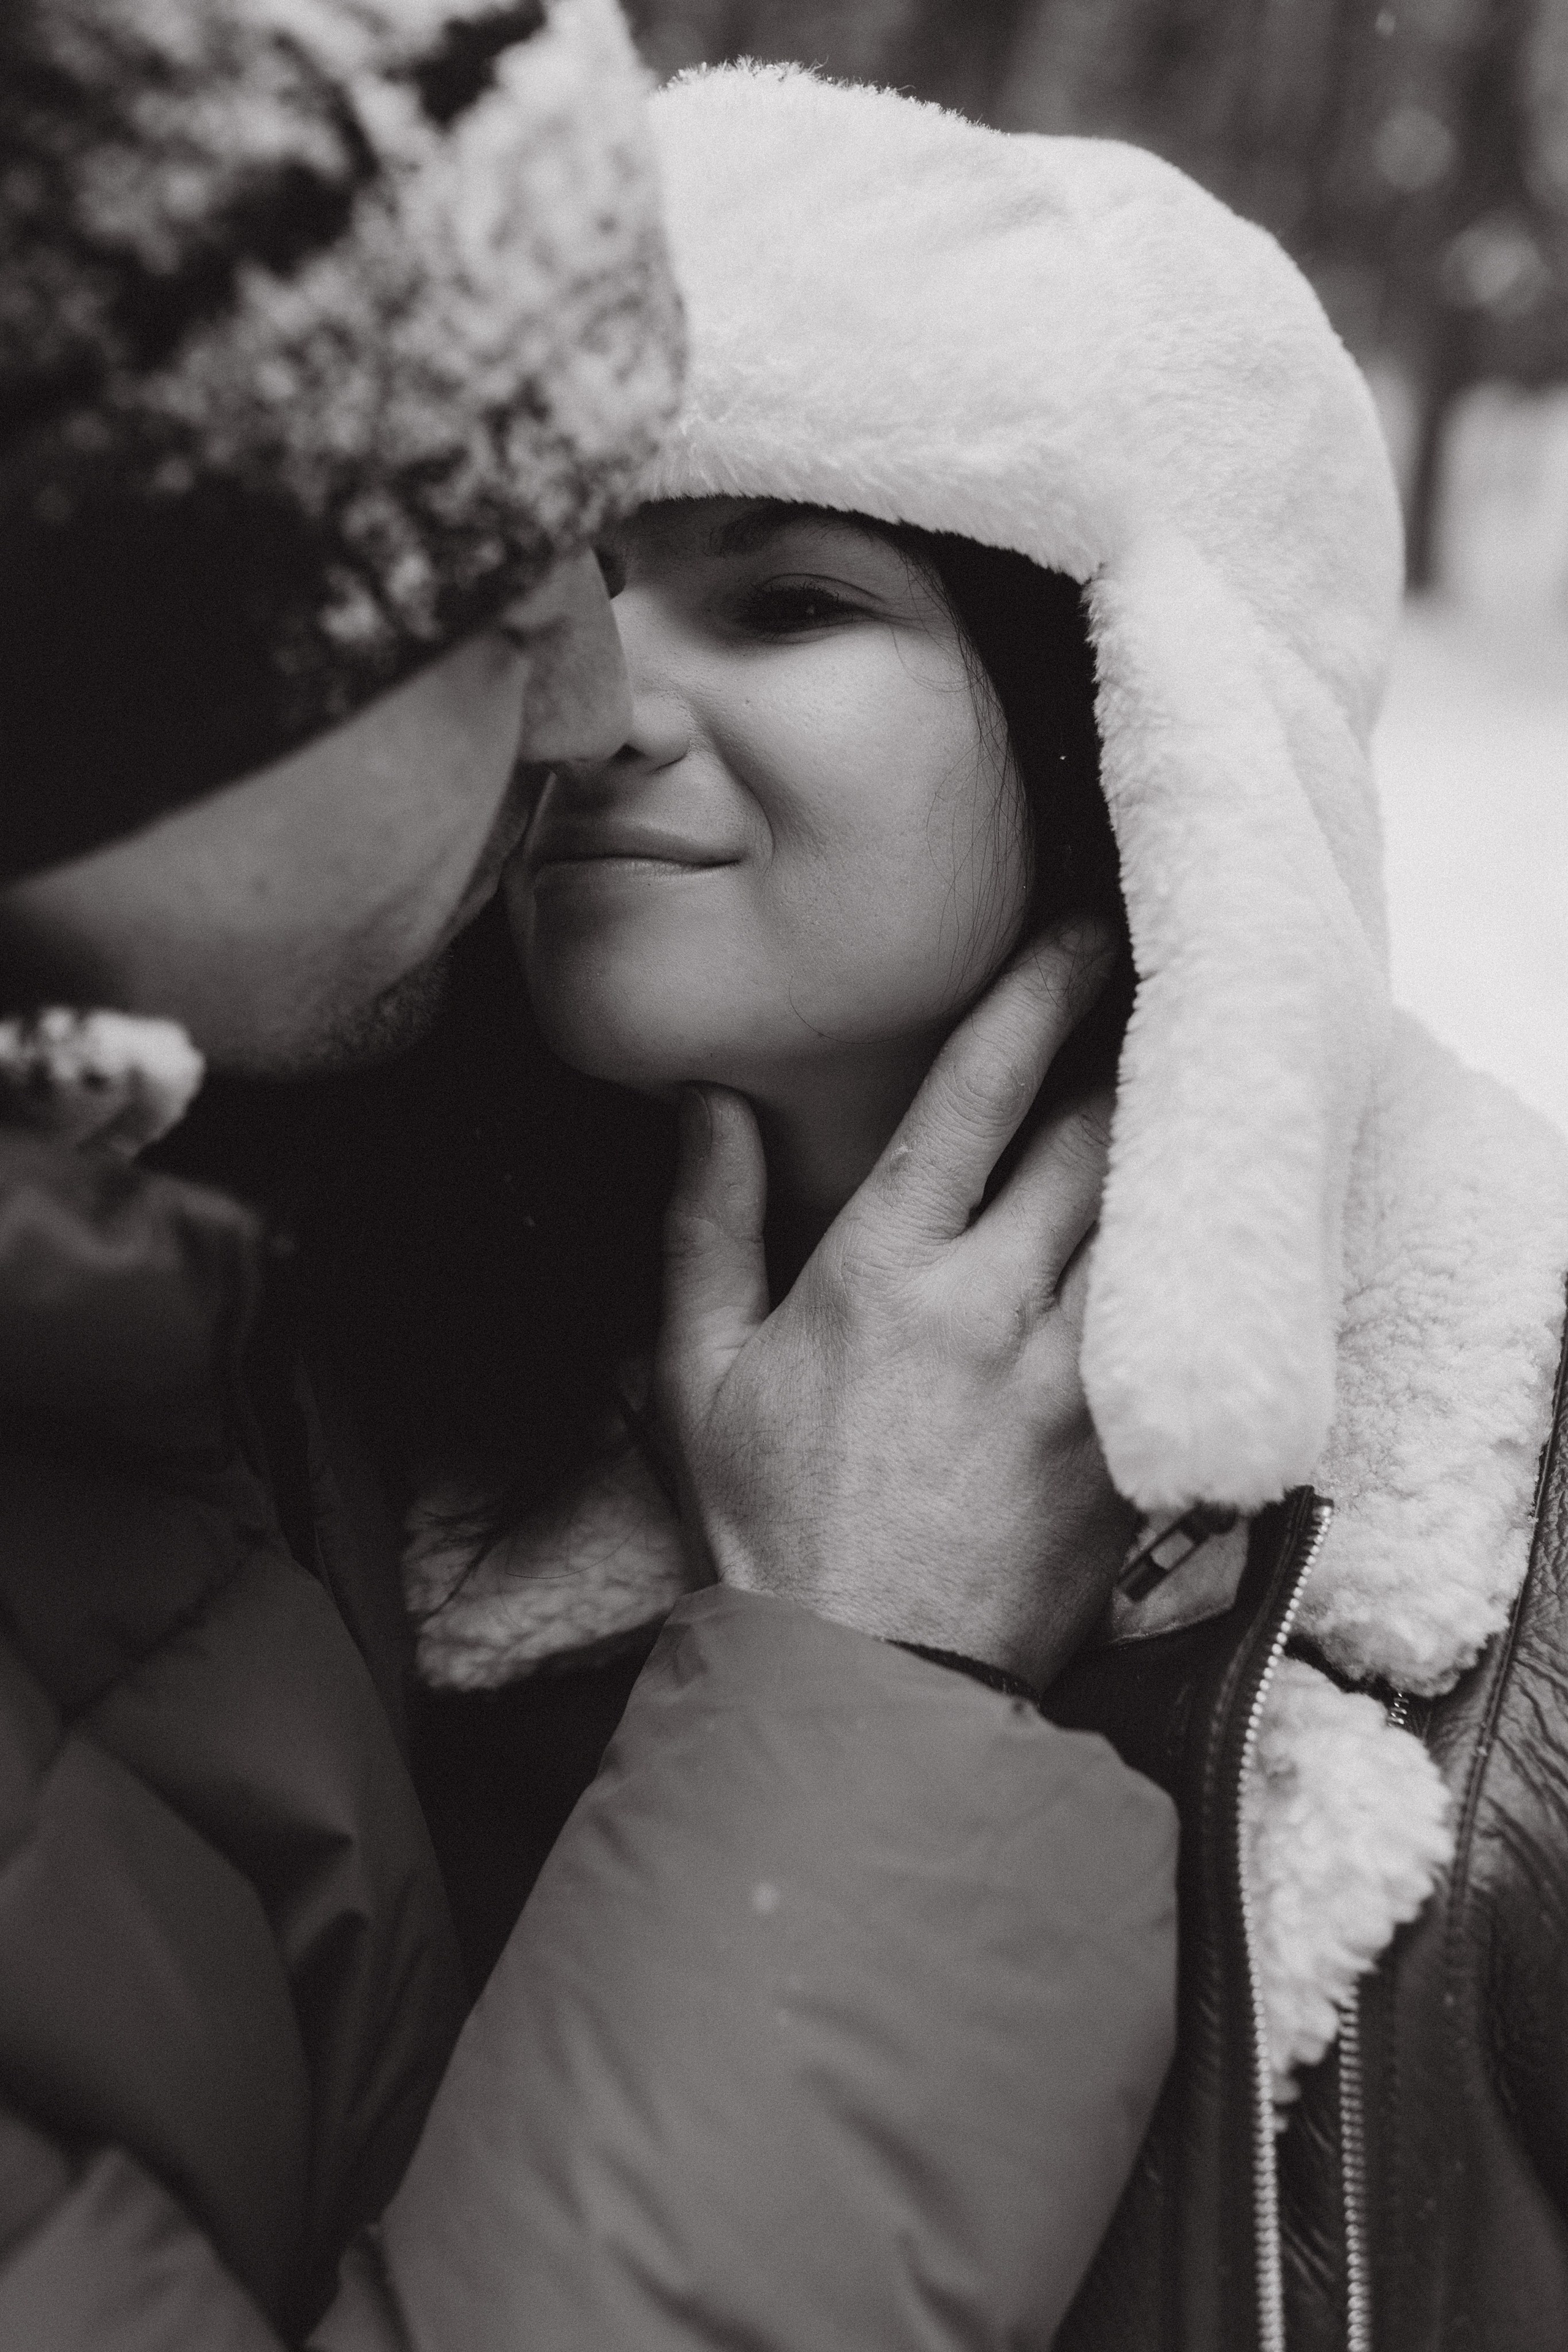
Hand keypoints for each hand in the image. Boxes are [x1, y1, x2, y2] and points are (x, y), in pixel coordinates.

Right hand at [654, 923, 1135, 1690]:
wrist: (866, 1679)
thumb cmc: (776, 1521)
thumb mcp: (701, 1369)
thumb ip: (704, 1222)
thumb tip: (705, 1101)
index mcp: (885, 1273)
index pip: (977, 1096)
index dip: (1035, 994)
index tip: (1078, 932)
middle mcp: (992, 1307)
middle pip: (1093, 1134)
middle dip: (1129, 1046)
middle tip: (1158, 982)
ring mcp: (1076, 1378)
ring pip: (1153, 1215)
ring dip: (1172, 1138)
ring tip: (1194, 1075)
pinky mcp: (1130, 1445)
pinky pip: (1184, 1323)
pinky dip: (1201, 1259)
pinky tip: (1214, 1220)